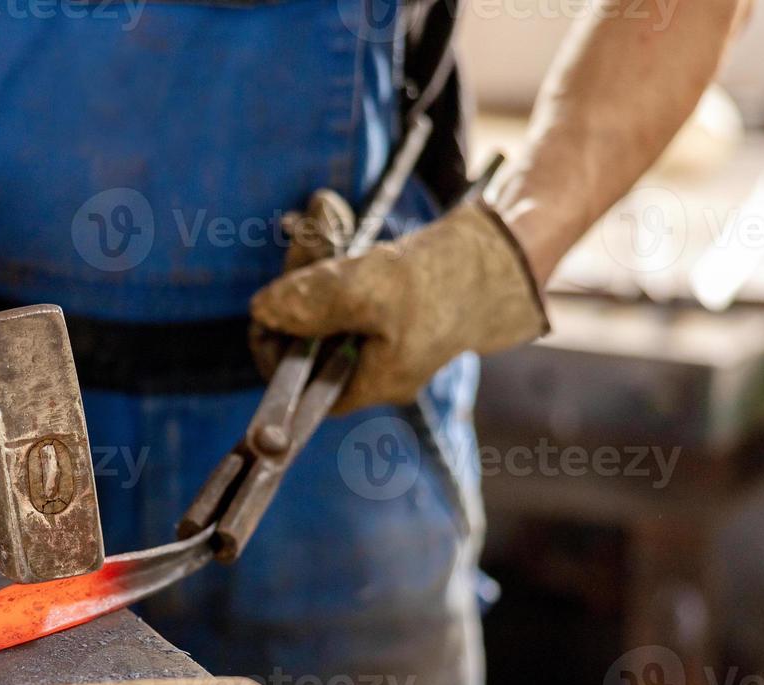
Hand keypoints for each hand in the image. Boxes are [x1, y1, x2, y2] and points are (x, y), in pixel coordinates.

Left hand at [250, 198, 549, 414]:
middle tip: (302, 249)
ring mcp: (382, 336)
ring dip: (315, 262)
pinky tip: (335, 218)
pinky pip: (344, 284)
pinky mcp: (389, 305)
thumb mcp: (368, 289)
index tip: (268, 310)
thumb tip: (262, 311)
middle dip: (297, 292)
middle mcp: (376, 368)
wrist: (501, 251)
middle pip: (309, 341)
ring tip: (325, 217)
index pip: (304, 389)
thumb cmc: (443, 279)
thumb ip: (311, 304)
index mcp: (374, 383)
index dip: (277, 354)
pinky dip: (334, 254)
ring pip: (323, 307)